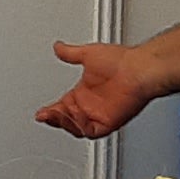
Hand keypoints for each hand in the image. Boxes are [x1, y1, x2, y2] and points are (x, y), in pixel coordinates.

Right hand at [37, 34, 179, 137]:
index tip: (40, 112)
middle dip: (54, 119)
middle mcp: (91, 105)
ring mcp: (100, 114)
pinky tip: (75, 118)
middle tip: (45, 115)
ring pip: (76, 127)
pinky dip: (80, 127)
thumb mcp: (88, 53)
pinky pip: (90, 131)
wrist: (138, 69)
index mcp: (84, 92)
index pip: (62, 106)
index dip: (51, 111)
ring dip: (64, 123)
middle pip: (66, 119)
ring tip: (56, 115)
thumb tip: (58, 47)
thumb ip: (70, 53)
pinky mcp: (109, 122)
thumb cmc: (121, 61)